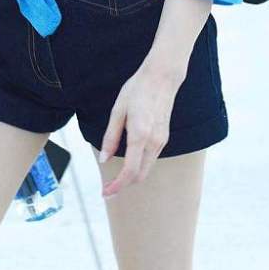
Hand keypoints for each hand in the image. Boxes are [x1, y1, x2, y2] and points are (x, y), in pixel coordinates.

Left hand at [98, 59, 183, 198]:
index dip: (117, 186)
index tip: (105, 192)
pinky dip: (140, 165)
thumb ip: (111, 137)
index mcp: (140, 135)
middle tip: (107, 187)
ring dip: (132, 175)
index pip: (130, 171)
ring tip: (116, 176)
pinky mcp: (164, 137)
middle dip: (123, 184)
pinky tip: (129, 160)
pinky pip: (151, 158)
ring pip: (146, 168)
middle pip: (139, 175)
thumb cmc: (137, 90)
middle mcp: (153, 141)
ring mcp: (162, 140)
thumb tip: (104, 159)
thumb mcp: (118, 110)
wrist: (162, 77)